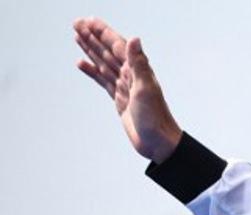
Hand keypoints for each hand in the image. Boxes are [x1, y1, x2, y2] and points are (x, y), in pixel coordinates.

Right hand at [73, 17, 181, 162]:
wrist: (159, 143)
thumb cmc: (156, 118)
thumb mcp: (145, 89)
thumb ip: (138, 64)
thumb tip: (135, 39)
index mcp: (138, 71)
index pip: (117, 46)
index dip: (103, 32)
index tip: (88, 21)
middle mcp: (131, 76)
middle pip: (108, 51)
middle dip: (92, 37)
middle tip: (76, 23)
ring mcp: (125, 87)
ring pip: (104, 63)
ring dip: (90, 50)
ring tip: (76, 36)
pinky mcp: (120, 100)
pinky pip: (103, 80)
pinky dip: (92, 71)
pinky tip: (81, 63)